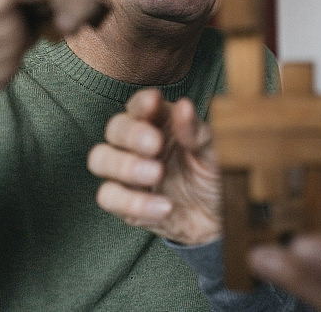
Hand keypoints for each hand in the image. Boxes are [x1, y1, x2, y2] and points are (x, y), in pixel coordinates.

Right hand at [88, 89, 220, 244]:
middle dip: (131, 135)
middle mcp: (138, 145)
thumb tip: (184, 107)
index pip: (140, 106)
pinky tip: (164, 206)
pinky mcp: (125, 203)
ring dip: (125, 166)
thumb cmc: (214, 175)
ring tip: (157, 174)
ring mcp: (128, 174)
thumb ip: (197, 132)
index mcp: (160, 124)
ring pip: (100, 159)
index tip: (153, 102)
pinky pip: (110, 198)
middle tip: (154, 145)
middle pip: (115, 129)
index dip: (142, 103)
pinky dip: (134, 202)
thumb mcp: (215, 152)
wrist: (219, 218)